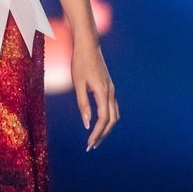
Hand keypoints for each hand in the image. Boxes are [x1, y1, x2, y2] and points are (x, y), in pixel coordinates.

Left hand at [71, 34, 119, 151]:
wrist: (88, 46)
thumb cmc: (80, 63)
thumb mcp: (78, 83)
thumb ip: (83, 104)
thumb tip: (87, 124)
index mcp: (103, 92)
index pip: (103, 120)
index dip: (97, 134)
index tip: (89, 144)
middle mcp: (110, 92)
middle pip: (112, 121)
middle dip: (103, 135)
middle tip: (91, 146)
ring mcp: (111, 90)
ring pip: (115, 115)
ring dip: (106, 129)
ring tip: (95, 138)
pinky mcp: (109, 87)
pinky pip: (113, 108)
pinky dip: (108, 119)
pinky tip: (99, 123)